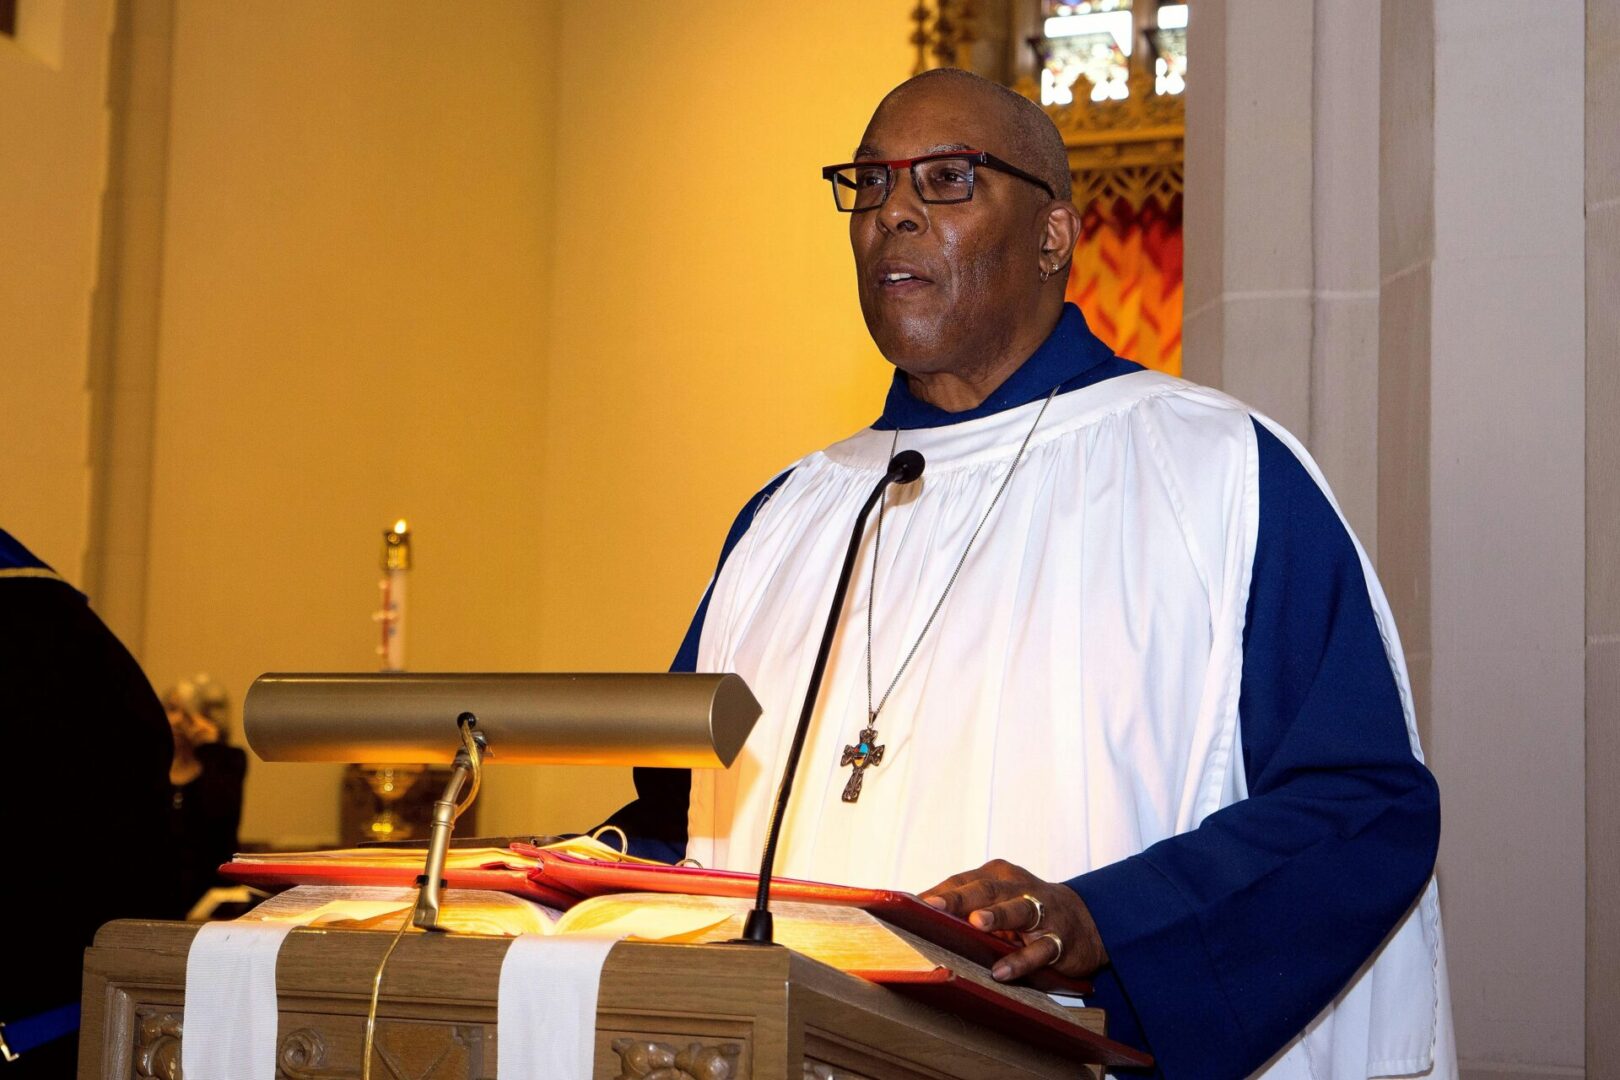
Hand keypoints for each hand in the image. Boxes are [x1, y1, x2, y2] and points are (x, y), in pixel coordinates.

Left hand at [920, 859, 1107, 982]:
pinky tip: (1001, 971)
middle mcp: (1019, 887)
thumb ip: (964, 906)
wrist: (1088, 921)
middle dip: (959, 898)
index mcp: (997, 875)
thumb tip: (915, 915)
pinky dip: (1021, 959)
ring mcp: (1042, 911)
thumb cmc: (1026, 910)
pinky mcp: (1060, 940)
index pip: (962, 881)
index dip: (938, 892)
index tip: (909, 904)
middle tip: (934, 906)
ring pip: (1018, 910)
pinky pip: (1040, 949)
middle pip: (986, 890)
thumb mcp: (997, 901)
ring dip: (997, 916)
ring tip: (976, 924)